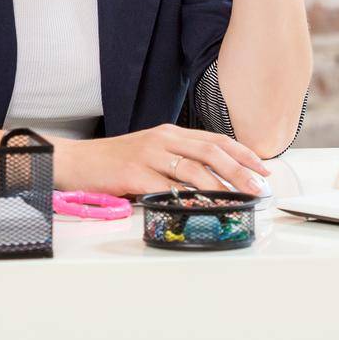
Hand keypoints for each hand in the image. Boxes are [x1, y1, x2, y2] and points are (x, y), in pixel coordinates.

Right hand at [53, 123, 270, 196]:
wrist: (76, 161)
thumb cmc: (113, 161)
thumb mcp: (150, 152)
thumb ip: (177, 161)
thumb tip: (213, 180)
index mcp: (169, 133)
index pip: (215, 139)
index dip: (242, 153)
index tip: (262, 168)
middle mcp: (162, 139)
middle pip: (211, 152)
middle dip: (240, 170)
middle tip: (258, 187)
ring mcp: (148, 155)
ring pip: (194, 169)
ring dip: (221, 186)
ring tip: (238, 200)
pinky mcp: (134, 173)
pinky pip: (167, 188)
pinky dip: (188, 198)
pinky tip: (202, 207)